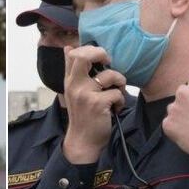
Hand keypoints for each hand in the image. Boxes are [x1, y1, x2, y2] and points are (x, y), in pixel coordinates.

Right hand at [61, 44, 127, 163]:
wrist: (84, 140)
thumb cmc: (83, 115)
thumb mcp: (74, 91)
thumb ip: (72, 70)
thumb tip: (67, 47)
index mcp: (69, 81)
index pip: (74, 54)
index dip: (90, 50)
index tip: (100, 59)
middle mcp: (74, 85)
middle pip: (85, 56)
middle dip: (102, 54)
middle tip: (109, 63)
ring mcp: (85, 94)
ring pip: (110, 75)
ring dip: (119, 83)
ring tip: (116, 94)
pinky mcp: (97, 104)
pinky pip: (117, 93)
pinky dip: (121, 101)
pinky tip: (114, 108)